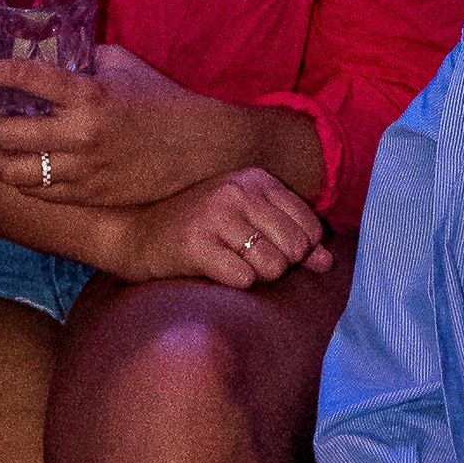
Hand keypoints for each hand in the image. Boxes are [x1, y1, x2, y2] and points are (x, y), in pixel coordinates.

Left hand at [0, 38, 243, 215]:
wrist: (198, 147)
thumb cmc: (159, 98)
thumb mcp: (120, 64)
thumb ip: (80, 58)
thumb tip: (42, 50)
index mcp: (87, 94)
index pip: (22, 79)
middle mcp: (80, 135)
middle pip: (5, 131)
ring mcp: (82, 171)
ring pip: (12, 170)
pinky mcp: (87, 195)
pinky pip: (36, 191)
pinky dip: (11, 176)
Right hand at [125, 165, 330, 292]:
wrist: (135, 231)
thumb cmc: (199, 228)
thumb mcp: (247, 220)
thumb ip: (292, 236)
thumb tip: (328, 262)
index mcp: (256, 179)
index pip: (311, 228)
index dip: (298, 252)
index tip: (270, 250)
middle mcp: (237, 191)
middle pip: (295, 250)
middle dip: (279, 266)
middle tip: (247, 260)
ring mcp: (215, 216)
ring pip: (273, 267)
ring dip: (257, 277)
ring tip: (231, 264)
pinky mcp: (196, 245)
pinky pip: (244, 279)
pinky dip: (235, 283)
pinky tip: (215, 271)